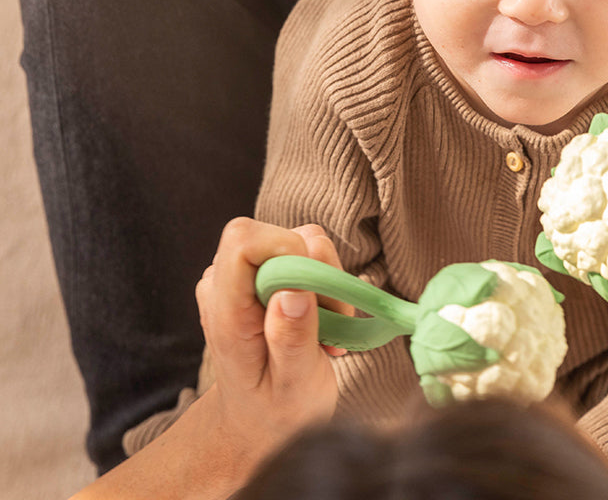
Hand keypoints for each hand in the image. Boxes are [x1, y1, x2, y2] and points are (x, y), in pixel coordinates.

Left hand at [195, 217, 346, 463]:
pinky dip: (323, 282)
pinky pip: (304, 251)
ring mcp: (242, 276)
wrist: (257, 419)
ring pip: (299, 240)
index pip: (243, 241)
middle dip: (318, 270)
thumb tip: (293, 291)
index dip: (287, 250)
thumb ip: (291, 339)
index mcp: (226, 311)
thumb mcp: (293, 387)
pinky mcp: (263, 272)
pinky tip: (321, 321)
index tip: (317, 293)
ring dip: (325, 279)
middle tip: (331, 319)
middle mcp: (226, 283)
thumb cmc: (275, 410)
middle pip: (278, 236)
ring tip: (325, 328)